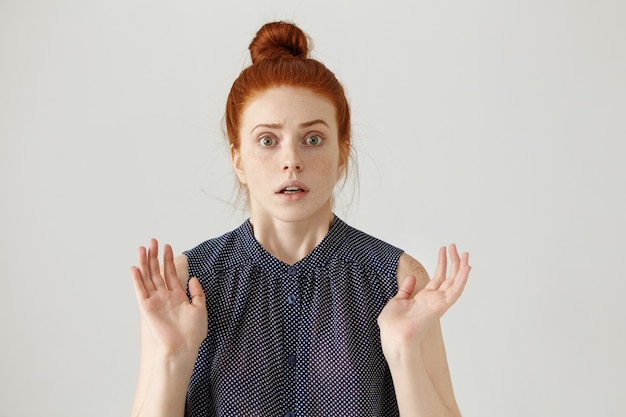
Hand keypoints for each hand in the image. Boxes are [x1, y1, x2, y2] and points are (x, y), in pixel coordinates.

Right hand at [130, 239, 207, 356]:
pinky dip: (137, 279)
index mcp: (177, 296)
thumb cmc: (193, 333)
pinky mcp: (147, 308)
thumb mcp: (200, 308)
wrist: (183, 348)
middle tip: (153, 241)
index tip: (167, 246)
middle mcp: (164, 297)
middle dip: (155, 256)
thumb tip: (193, 278)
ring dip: (144, 263)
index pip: (170, 273)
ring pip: (148, 278)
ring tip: (143, 248)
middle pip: (157, 272)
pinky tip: (134, 268)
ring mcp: (155, 301)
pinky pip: (140, 291)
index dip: (168, 259)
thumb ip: (197, 293)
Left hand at [377, 244, 469, 359]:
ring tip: (464, 253)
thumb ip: (406, 290)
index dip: (442, 264)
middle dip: (452, 262)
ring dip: (461, 268)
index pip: (438, 278)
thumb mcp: (397, 301)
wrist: (393, 337)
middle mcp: (433, 300)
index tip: (444, 250)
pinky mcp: (441, 306)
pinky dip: (462, 279)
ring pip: (455, 283)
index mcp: (424, 298)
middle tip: (454, 246)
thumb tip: (411, 277)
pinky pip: (455, 291)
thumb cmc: (393, 325)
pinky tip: (467, 267)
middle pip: (448, 278)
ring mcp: (438, 303)